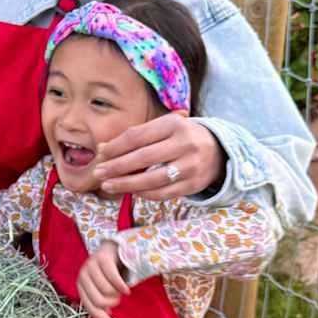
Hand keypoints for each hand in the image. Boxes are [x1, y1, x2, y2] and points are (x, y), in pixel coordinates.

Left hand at [76, 242, 128, 317]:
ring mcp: (90, 266)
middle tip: (118, 296)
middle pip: (99, 301)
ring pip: (107, 291)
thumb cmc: (108, 272)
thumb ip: (101, 299)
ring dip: (118, 292)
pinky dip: (122, 286)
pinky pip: (113, 278)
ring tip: (120, 287)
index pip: (90, 308)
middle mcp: (82, 276)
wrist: (114, 248)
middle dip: (113, 302)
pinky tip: (127, 288)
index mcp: (81, 287)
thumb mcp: (103, 287)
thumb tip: (106, 313)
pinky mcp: (101, 258)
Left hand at [93, 114, 224, 200]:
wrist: (218, 150)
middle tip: (98, 173)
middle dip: (116, 167)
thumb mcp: (162, 129)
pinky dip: (145, 193)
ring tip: (108, 185)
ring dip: (126, 184)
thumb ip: (135, 137)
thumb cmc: (180, 138)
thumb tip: (102, 148)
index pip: (137, 136)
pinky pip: (164, 193)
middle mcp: (185, 143)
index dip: (116, 146)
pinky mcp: (194, 184)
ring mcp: (191, 165)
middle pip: (143, 158)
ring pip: (153, 179)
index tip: (100, 154)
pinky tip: (131, 191)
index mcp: (173, 124)